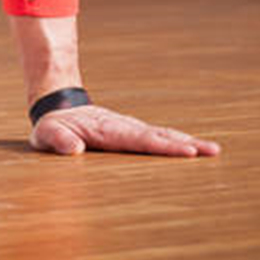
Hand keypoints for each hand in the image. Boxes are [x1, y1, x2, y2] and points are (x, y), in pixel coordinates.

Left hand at [29, 102, 220, 157]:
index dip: (162, 146)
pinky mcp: (132, 133)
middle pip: (158, 135)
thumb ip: (57, 139)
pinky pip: (157, 137)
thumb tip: (73, 148)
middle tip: (212, 151)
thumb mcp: (46, 134)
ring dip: (187, 142)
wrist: (58, 108)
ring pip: (162, 134)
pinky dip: (177, 142)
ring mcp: (130, 129)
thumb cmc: (52, 127)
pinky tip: (194, 150)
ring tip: (213, 150)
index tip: (186, 151)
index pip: (138, 139)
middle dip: (185, 143)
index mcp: (106, 130)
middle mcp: (123, 127)